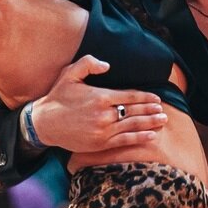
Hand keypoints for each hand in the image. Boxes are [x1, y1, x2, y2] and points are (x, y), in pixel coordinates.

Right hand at [31, 55, 167, 151]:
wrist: (43, 123)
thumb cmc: (57, 97)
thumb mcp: (69, 74)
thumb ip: (88, 64)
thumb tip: (106, 64)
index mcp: (100, 96)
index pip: (130, 96)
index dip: (145, 97)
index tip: (156, 98)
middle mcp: (104, 114)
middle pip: (135, 111)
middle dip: (151, 110)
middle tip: (163, 110)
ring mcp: (103, 130)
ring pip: (133, 126)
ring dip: (150, 123)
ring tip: (163, 120)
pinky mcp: (100, 144)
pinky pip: (125, 141)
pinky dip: (140, 138)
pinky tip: (151, 136)